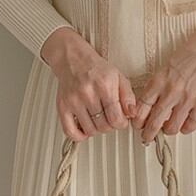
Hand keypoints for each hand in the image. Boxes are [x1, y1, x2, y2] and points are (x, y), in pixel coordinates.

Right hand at [41, 27, 136, 141]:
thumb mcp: (119, 78)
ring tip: (98, 120)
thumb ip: (128, 97)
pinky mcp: (62, 106)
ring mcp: (73, 101)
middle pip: (103, 126)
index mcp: (104, 86)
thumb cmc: (96, 69)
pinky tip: (84, 129)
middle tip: (110, 118)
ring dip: (97, 129)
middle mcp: (87, 93)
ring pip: (89, 130)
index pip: (116, 118)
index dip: (122, 123)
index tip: (121, 120)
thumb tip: (132, 114)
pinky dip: (78, 136)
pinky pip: (69, 131)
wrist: (73, 59)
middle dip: (110, 126)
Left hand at [131, 20, 195, 143]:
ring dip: (168, 131)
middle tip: (147, 137)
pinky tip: (184, 125)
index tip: (137, 125)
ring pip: (172, 127)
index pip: (142, 107)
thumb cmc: (188, 55)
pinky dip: (186, 128)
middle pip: (154, 121)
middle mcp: (171, 91)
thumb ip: (157, 86)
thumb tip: (149, 106)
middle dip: (148, 133)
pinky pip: (191, 125)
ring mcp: (187, 98)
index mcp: (159, 81)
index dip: (138, 120)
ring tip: (168, 128)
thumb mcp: (165, 68)